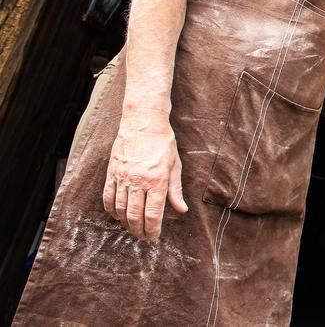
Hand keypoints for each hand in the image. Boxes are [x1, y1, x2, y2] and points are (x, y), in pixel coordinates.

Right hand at [103, 112, 187, 240]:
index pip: (153, 214)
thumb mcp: (175, 166)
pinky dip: (111, 210)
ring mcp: (123, 177)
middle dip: (139, 230)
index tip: (154, 237)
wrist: (143, 123)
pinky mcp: (112, 173)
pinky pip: (108, 197)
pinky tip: (117, 215)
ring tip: (132, 228)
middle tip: (143, 237)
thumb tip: (181, 210)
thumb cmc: (163, 144)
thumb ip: (176, 190)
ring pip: (120, 209)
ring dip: (126, 223)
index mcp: (157, 180)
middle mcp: (138, 181)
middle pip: (135, 215)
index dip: (152, 230)